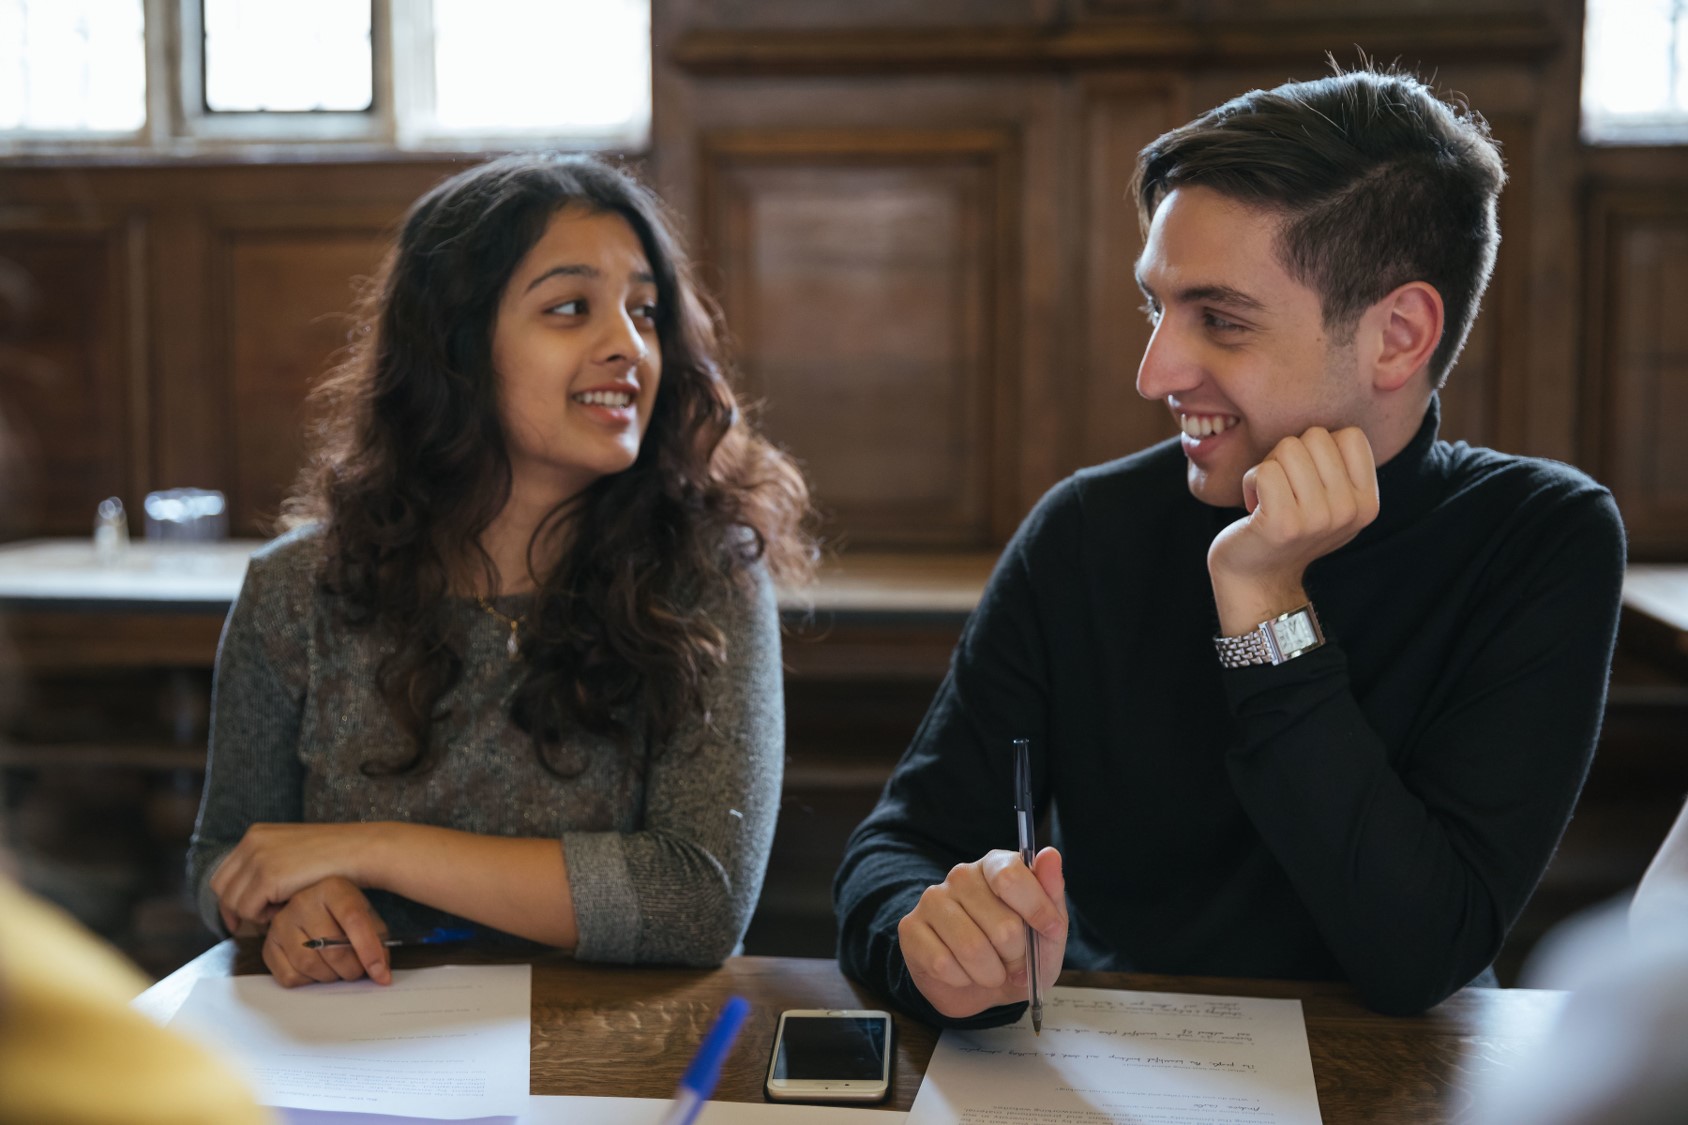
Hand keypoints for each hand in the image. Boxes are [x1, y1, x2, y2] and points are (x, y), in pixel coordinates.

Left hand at [211, 822, 377, 930]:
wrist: (358, 850)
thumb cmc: (334, 857)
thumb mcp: (292, 853)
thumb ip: (268, 865)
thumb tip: (248, 893)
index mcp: (256, 834)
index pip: (224, 872)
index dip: (229, 898)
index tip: (239, 918)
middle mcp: (252, 842)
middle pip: (221, 887)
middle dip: (235, 907)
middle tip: (258, 920)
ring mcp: (258, 857)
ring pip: (233, 901)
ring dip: (253, 912)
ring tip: (281, 908)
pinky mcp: (267, 875)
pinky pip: (248, 909)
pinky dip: (264, 916)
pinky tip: (286, 907)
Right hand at [261, 876, 391, 987]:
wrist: (310, 904)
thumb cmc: (343, 911)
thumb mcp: (366, 914)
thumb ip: (377, 940)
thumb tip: (381, 974)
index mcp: (332, 887)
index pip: (354, 920)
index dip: (369, 951)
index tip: (380, 973)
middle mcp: (303, 901)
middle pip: (332, 949)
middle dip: (352, 969)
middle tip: (358, 971)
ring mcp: (281, 922)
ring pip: (310, 965)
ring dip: (331, 976)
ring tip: (339, 969)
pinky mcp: (268, 944)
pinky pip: (289, 976)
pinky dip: (308, 981)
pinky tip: (316, 969)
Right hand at [898, 847, 1066, 1019]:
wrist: (982, 989)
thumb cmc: (1016, 955)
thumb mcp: (1048, 932)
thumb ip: (1051, 894)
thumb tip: (1050, 854)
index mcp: (995, 865)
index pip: (1011, 875)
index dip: (1037, 910)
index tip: (1050, 931)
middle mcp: (961, 876)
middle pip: (1002, 924)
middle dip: (1016, 956)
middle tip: (1014, 962)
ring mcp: (932, 900)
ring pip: (972, 948)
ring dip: (990, 974)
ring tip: (991, 972)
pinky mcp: (910, 928)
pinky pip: (943, 964)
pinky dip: (963, 980)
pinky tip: (963, 973)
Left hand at [1207, 426, 1379, 634]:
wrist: (1256, 580)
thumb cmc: (1285, 528)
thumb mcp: (1328, 500)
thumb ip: (1338, 466)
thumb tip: (1342, 414)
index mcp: (1367, 502)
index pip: (1349, 435)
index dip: (1318, 449)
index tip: (1306, 481)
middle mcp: (1350, 511)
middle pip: (1315, 436)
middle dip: (1288, 456)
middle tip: (1283, 492)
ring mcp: (1319, 519)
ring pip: (1288, 448)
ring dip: (1267, 469)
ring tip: (1269, 501)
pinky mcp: (1284, 523)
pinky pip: (1265, 470)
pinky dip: (1250, 483)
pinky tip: (1254, 509)